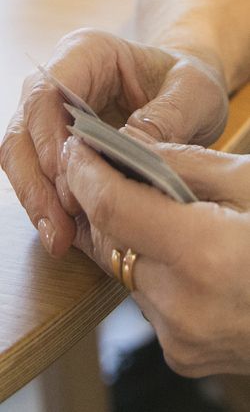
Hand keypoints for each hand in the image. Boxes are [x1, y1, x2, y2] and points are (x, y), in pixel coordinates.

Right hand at [0, 29, 226, 255]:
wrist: (185, 92)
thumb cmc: (187, 82)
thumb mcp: (195, 92)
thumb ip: (168, 116)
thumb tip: (132, 147)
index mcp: (86, 52)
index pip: (49, 90)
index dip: (49, 135)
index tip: (68, 178)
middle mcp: (58, 80)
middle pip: (24, 126)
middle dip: (36, 178)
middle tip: (60, 224)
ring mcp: (52, 114)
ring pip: (20, 154)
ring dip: (35, 198)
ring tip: (60, 238)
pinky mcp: (56, 146)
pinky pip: (36, 175)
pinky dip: (45, 206)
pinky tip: (65, 235)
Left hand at [65, 138, 249, 377]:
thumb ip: (186, 164)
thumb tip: (133, 145)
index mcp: (205, 255)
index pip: (113, 208)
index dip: (86, 172)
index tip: (78, 145)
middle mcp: (183, 306)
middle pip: (112, 242)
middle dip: (108, 201)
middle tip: (114, 165)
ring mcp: (181, 338)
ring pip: (127, 272)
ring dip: (134, 237)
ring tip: (167, 210)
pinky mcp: (183, 356)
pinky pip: (149, 300)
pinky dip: (155, 269)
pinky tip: (186, 250)